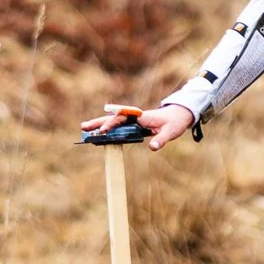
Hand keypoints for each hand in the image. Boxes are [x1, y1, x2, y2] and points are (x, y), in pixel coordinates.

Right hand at [81, 102, 196, 150]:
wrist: (179, 115)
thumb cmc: (174, 123)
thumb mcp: (170, 132)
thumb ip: (161, 140)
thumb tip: (152, 148)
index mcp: (141, 116)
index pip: (123, 118)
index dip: (112, 124)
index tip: (103, 131)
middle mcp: (134, 117)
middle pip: (113, 118)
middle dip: (98, 122)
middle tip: (83, 127)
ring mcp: (133, 121)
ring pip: (113, 122)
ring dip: (100, 125)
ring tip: (85, 130)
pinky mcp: (133, 126)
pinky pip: (118, 127)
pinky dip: (108, 130)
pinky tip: (99, 135)